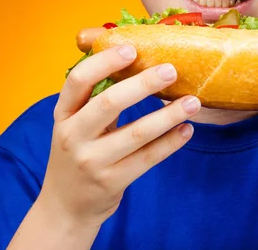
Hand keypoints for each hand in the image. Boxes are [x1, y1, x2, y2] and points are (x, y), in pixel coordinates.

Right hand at [39, 39, 200, 229]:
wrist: (64, 207)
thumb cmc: (77, 151)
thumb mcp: (75, 123)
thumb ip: (97, 97)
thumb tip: (136, 59)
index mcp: (64, 114)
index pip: (78, 80)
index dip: (104, 62)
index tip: (131, 49)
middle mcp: (73, 136)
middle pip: (109, 103)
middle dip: (143, 84)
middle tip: (171, 70)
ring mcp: (92, 161)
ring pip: (136, 133)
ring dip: (168, 115)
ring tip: (193, 102)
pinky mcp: (112, 182)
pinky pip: (148, 158)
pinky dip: (170, 142)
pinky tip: (186, 129)